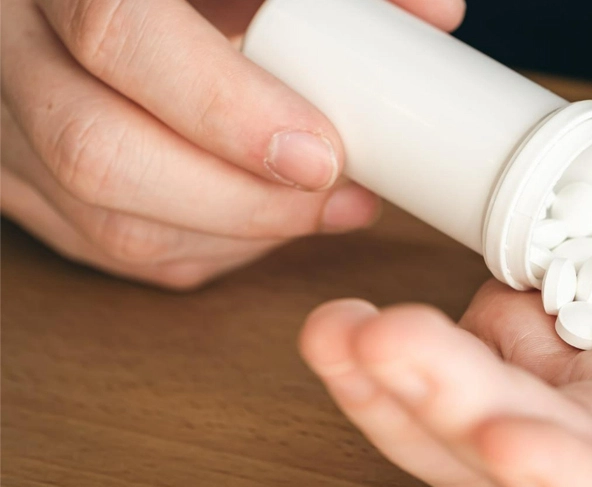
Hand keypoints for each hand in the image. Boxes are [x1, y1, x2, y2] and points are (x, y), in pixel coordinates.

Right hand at [0, 0, 463, 288]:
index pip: (120, 38)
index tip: (321, 153)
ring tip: (324, 210)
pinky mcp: (10, 177)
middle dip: (239, 198)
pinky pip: (96, 243)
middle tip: (337, 195)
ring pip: (97, 217)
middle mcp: (10, 48)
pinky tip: (268, 225)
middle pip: (99, 151)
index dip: (224, 109)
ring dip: (230, 234)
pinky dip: (196, 247)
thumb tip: (437, 14)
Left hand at [300, 8, 591, 486]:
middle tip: (396, 351)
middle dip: (468, 425)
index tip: (515, 442)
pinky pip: (468, 360)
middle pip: (557, 474)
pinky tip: (347, 326)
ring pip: (492, 428)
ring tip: (344, 340)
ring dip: (413, 400)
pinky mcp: (551, 328)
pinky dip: (401, 355)